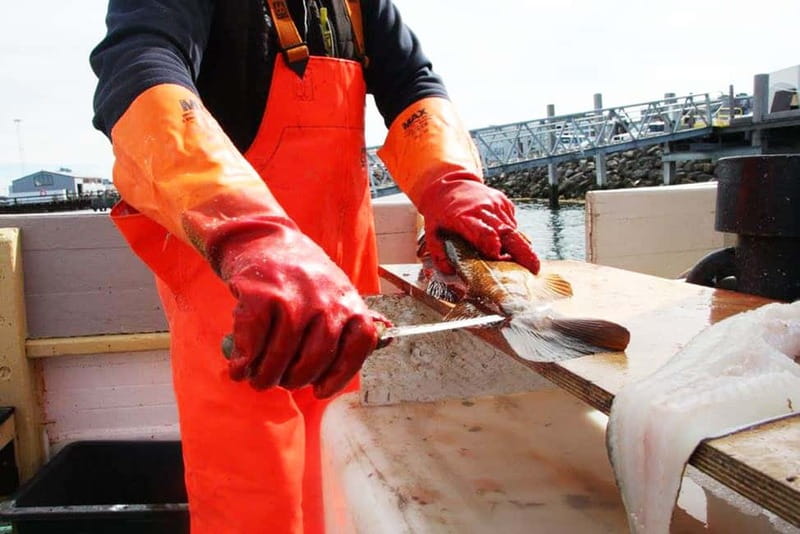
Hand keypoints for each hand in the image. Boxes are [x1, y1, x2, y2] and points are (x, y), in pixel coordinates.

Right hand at [216, 220, 387, 397]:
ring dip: (265, 375)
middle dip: (294, 380)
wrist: (265, 239)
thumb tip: (387, 338)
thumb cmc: (302, 276)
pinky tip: (239, 367)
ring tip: (258, 377)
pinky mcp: (260, 294)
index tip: (320, 390)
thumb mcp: (337, 292)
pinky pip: (252, 340)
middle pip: (314, 358)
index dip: (340, 375)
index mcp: (349, 301)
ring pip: (280, 354)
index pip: (359, 345)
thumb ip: (352, 320)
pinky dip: (243, 361)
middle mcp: (324, 299)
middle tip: (281, 382)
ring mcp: (292, 296)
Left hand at [417, 172, 539, 274]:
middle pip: (507, 231)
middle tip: (534, 268)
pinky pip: (512, 222)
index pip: (483, 232)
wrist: (448, 183)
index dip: (493, 245)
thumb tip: (451, 271)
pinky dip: (513, 236)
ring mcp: (496, 204)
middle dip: (523, 251)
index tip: (498, 257)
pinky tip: (508, 244)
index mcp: (464, 217)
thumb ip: (439, 254)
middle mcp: (483, 209)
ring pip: (513, 229)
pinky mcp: (504, 202)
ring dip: (520, 247)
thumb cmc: (440, 211)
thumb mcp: (432, 232)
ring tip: (526, 264)